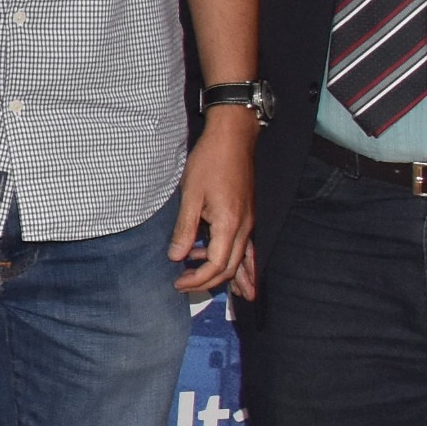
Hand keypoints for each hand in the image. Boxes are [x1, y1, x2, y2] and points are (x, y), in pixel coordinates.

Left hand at [170, 112, 257, 295]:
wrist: (233, 138)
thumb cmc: (210, 162)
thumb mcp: (190, 195)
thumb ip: (185, 229)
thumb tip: (176, 256)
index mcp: (230, 225)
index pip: (217, 265)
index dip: (197, 279)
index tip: (177, 282)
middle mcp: (245, 228)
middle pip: (230, 268)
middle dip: (208, 282)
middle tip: (183, 286)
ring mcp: (249, 223)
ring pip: (242, 261)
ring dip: (227, 277)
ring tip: (209, 288)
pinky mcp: (248, 216)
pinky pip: (247, 248)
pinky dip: (243, 266)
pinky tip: (242, 277)